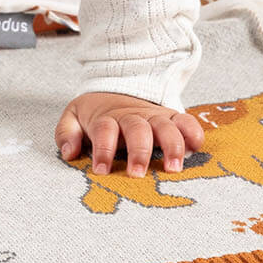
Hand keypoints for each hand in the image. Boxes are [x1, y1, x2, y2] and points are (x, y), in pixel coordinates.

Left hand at [54, 91, 204, 175]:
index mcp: (106, 117)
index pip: (104, 130)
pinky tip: (195, 148)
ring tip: (173, 169)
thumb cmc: (95, 114)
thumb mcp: (74, 117)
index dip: (102, 149)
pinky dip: (193, 132)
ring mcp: (153, 116)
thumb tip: (69, 153)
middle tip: (137, 174)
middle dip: (138, 151)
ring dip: (171, 146)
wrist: (116, 89)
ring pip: (165, 126)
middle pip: (137, 129)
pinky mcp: (172, 118)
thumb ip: (67, 133)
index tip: (100, 171)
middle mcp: (132, 116)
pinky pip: (186, 121)